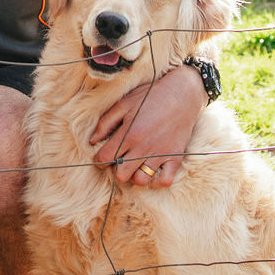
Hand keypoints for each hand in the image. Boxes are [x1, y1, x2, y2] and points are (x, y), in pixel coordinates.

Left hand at [89, 63, 206, 187]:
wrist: (182, 93)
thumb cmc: (150, 96)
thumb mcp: (123, 104)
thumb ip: (106, 123)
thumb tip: (92, 141)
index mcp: (129, 134)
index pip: (105, 159)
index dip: (99, 160)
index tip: (102, 157)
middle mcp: (144, 147)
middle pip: (121, 175)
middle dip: (116, 170)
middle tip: (120, 161)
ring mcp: (160, 154)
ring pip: (141, 180)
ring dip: (135, 175)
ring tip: (135, 166)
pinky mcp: (175, 157)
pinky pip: (165, 181)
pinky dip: (158, 180)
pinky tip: (153, 170)